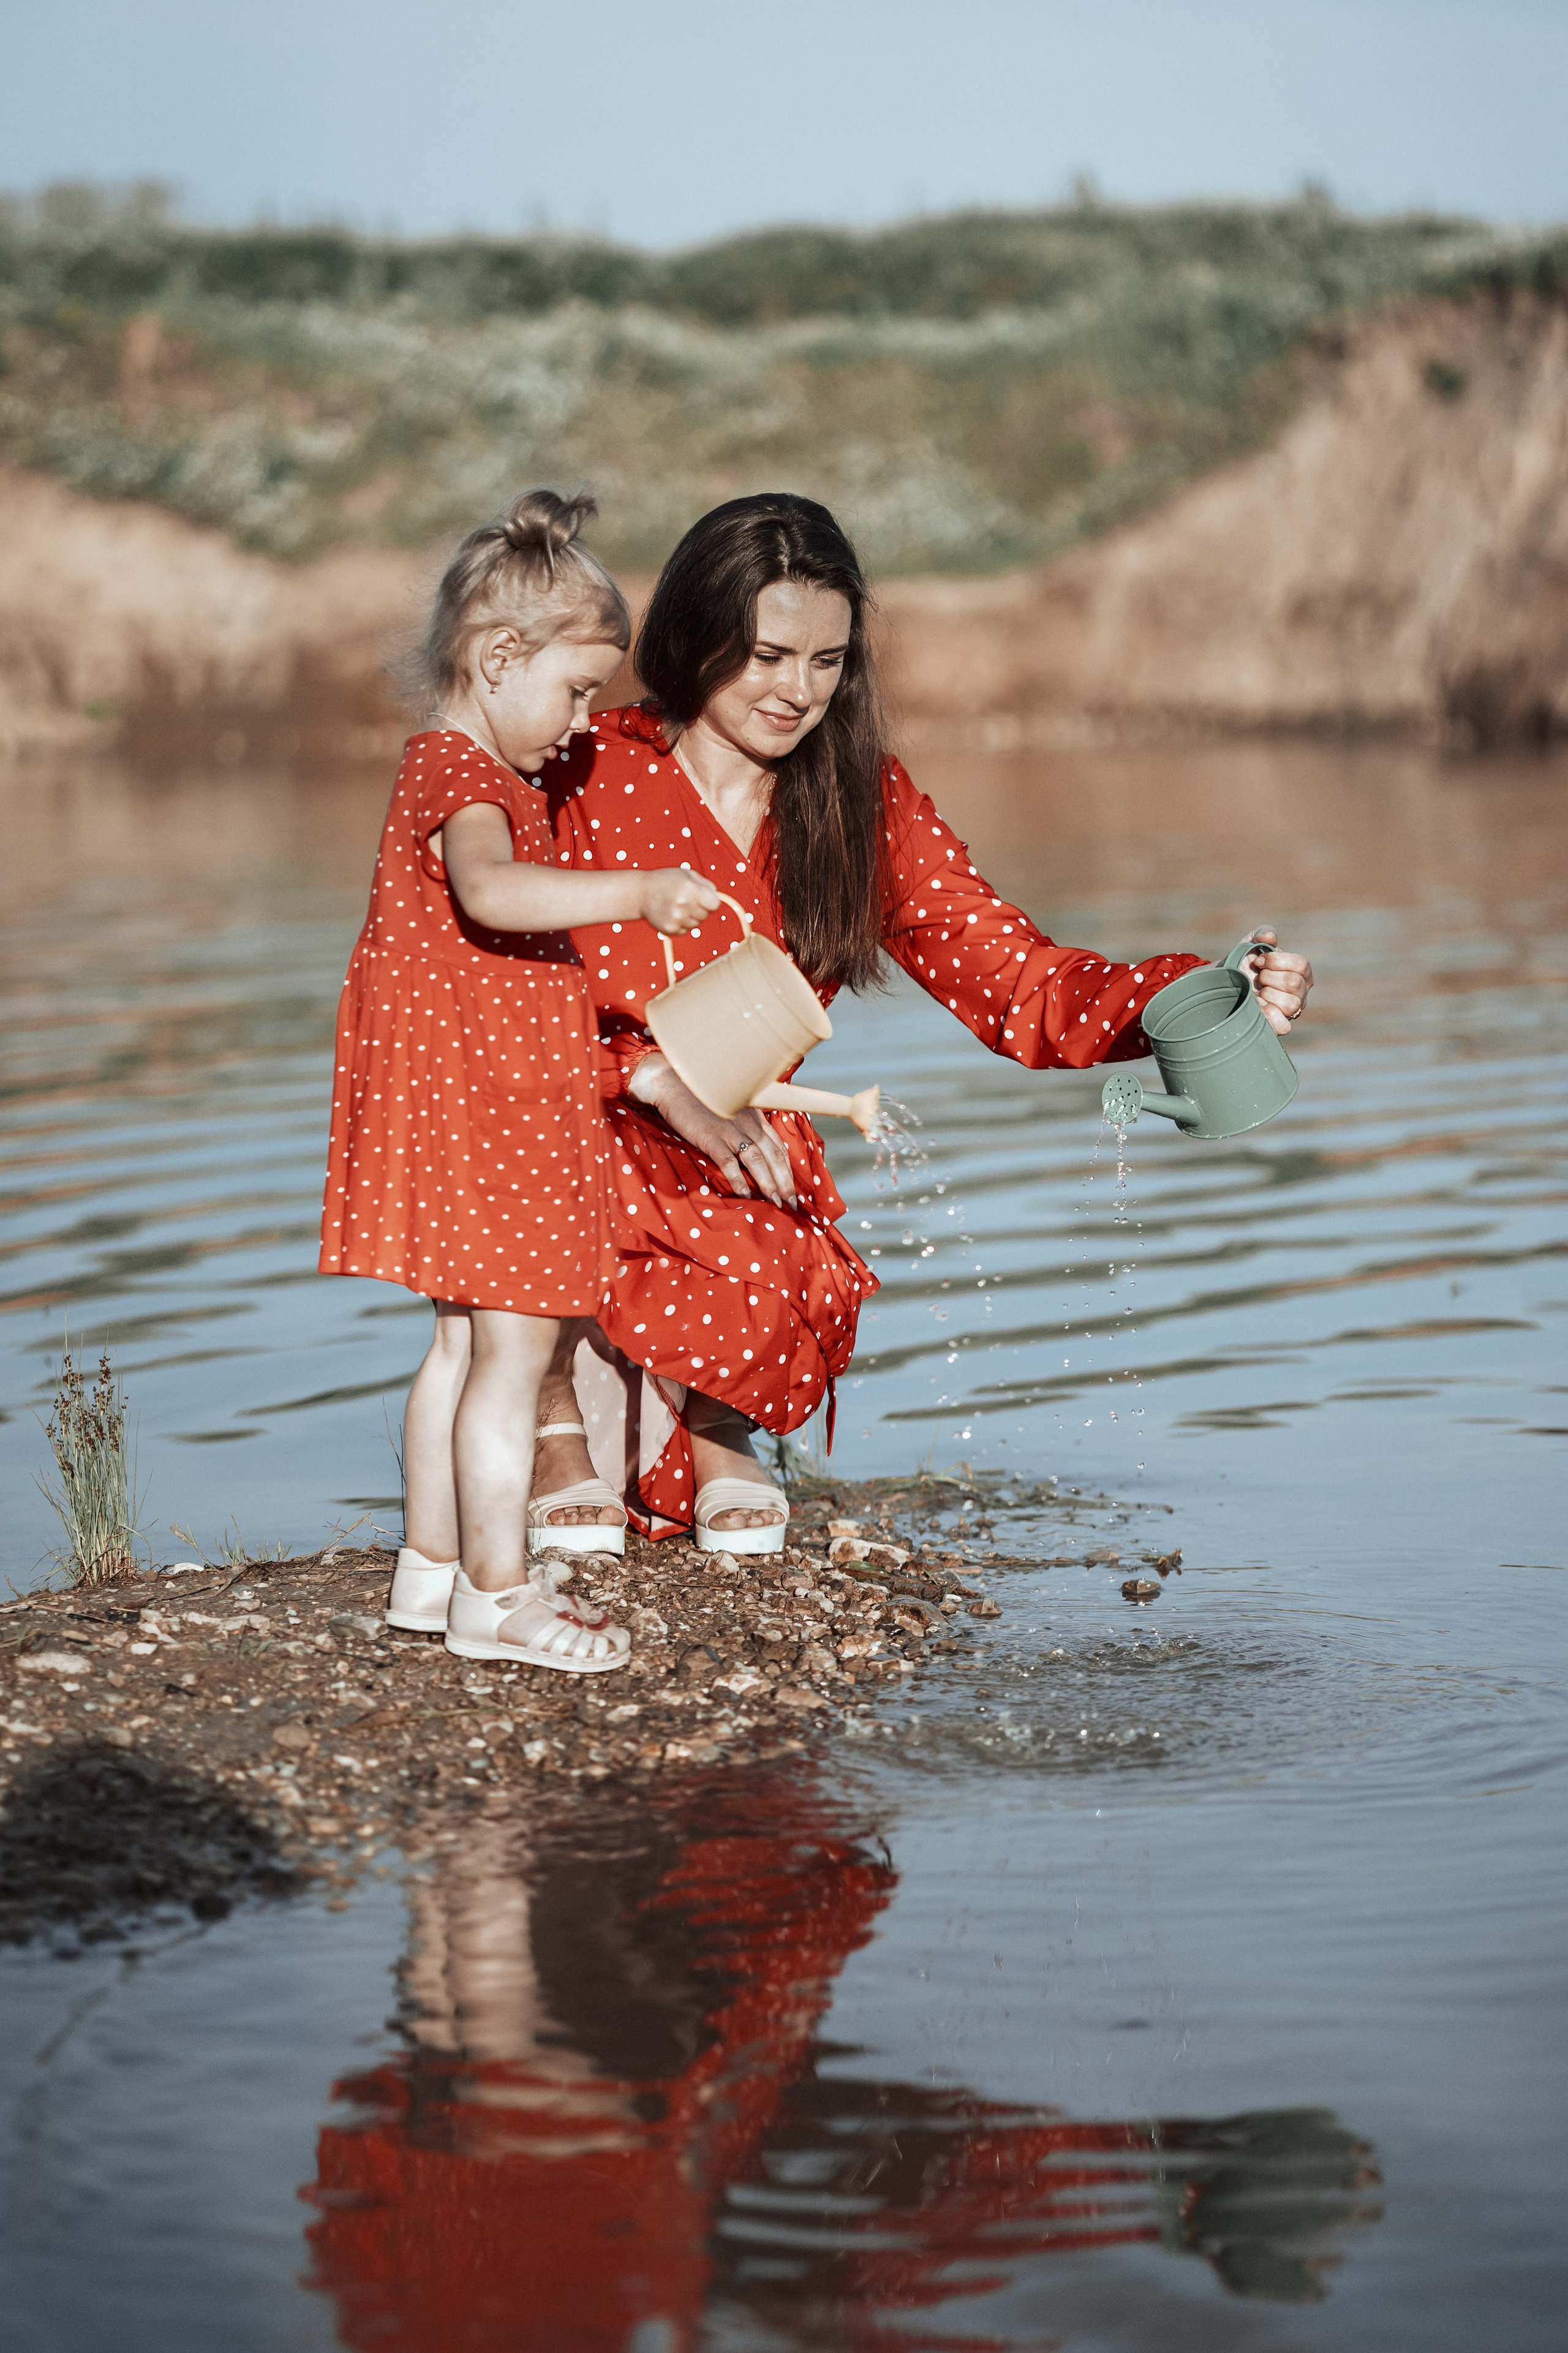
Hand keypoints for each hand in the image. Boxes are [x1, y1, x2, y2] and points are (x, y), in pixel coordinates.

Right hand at [628, 1057, 798, 1208]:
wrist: (673, 1083)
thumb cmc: (701, 1098)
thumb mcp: (732, 1108)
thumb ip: (745, 1125)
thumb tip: (751, 1148)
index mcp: (755, 1117)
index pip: (779, 1146)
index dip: (789, 1169)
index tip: (793, 1187)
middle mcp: (748, 1124)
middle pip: (774, 1156)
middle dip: (786, 1182)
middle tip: (792, 1204)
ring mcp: (731, 1131)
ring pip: (758, 1161)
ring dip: (769, 1185)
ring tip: (776, 1203)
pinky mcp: (712, 1138)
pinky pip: (730, 1164)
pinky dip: (739, 1181)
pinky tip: (745, 1196)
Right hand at [637, 867, 720, 936]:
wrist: (640, 893)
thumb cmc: (665, 881)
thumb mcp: (687, 874)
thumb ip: (706, 885)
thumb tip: (718, 898)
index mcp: (690, 890)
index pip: (715, 905)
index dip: (711, 901)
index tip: (704, 898)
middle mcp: (684, 906)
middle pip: (706, 915)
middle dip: (700, 908)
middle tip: (685, 899)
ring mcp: (676, 919)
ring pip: (696, 924)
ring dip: (690, 916)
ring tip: (677, 906)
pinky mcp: (670, 929)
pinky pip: (685, 930)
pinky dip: (681, 923)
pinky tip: (671, 913)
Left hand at [1238, 926, 1313, 1035]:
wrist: (1226, 982)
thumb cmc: (1244, 961)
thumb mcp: (1251, 942)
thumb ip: (1262, 933)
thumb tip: (1268, 938)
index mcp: (1301, 971)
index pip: (1301, 965)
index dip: (1276, 961)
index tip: (1258, 960)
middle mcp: (1301, 992)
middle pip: (1294, 983)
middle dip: (1269, 977)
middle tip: (1258, 977)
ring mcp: (1292, 1011)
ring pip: (1291, 1004)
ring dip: (1268, 994)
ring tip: (1258, 992)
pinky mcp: (1279, 1025)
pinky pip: (1284, 1026)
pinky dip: (1270, 1016)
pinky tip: (1258, 1006)